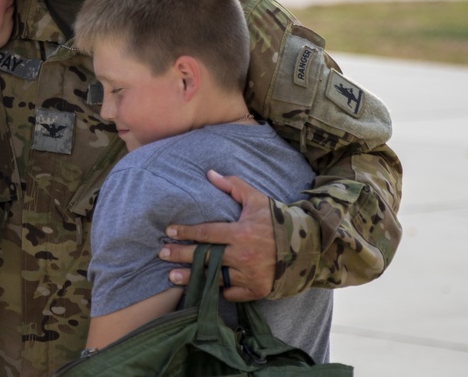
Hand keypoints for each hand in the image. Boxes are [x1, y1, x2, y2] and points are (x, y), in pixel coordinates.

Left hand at [158, 170, 275, 301]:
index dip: (186, 232)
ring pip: (214, 278)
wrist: (306, 246)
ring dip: (192, 277)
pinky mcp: (257, 291)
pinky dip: (218, 290)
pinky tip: (204, 287)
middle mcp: (243, 256)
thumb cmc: (276, 220)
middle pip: (205, 257)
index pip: (206, 233)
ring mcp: (250, 276)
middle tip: (162, 254)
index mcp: (241, 233)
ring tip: (172, 277)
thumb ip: (232, 185)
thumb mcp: (256, 199)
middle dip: (181, 256)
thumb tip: (209, 173)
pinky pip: (231, 293)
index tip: (169, 231)